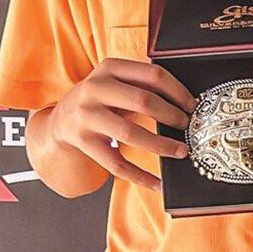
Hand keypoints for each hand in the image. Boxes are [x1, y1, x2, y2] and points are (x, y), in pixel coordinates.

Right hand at [47, 59, 192, 190]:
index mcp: (109, 68)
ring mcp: (86, 116)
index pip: (152, 75)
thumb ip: (142, 83)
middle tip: (187, 126)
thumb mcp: (115, 82)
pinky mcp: (83, 142)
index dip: (178, 91)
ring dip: (162, 145)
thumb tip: (185, 101)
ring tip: (181, 151)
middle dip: (172, 116)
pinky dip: (140, 176)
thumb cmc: (100, 101)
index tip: (192, 105)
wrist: (60, 122)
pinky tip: (158, 183)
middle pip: (143, 101)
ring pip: (131, 133)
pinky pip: (117, 163)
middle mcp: (94, 89)